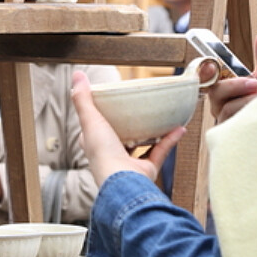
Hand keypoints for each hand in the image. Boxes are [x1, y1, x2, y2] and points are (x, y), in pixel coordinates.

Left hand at [71, 71, 184, 185]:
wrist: (123, 181)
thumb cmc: (103, 154)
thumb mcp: (90, 120)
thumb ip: (83, 99)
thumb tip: (77, 75)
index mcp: (95, 146)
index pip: (94, 129)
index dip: (99, 116)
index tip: (110, 103)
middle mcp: (112, 155)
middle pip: (120, 136)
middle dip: (129, 124)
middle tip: (139, 108)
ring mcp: (130, 163)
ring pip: (142, 144)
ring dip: (154, 131)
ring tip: (162, 117)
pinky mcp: (147, 168)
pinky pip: (161, 151)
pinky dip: (170, 139)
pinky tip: (179, 128)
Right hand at [208, 32, 256, 123]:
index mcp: (224, 89)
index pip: (206, 78)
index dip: (205, 72)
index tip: (211, 66)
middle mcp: (220, 105)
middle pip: (217, 93)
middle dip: (236, 86)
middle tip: (256, 84)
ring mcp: (225, 122)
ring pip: (227, 110)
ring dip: (246, 103)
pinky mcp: (232, 136)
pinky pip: (235, 128)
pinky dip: (249, 120)